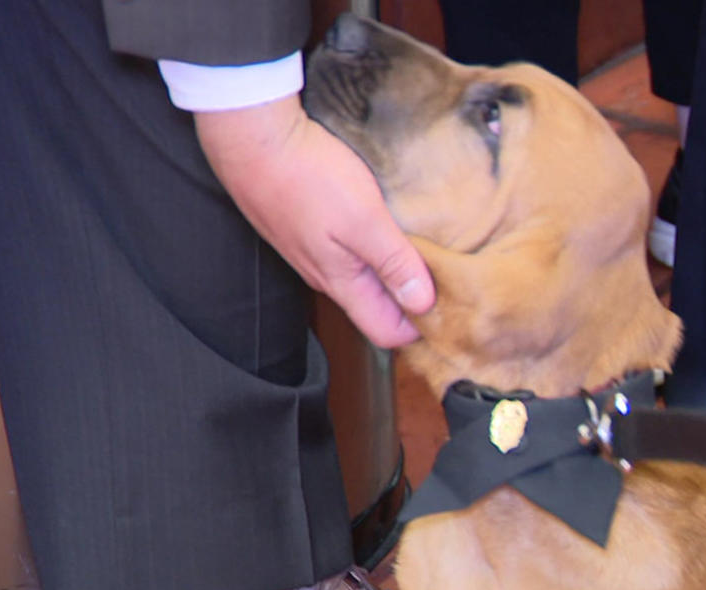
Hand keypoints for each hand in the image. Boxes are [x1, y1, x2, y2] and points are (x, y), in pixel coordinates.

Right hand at [193, 94, 434, 347]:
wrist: (253, 140)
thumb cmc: (307, 177)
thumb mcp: (364, 220)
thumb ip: (394, 263)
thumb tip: (422, 304)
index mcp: (341, 282)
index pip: (386, 332)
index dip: (420, 327)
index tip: (451, 303)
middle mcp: (325, 275)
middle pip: (376, 307)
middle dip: (411, 299)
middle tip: (448, 273)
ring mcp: (312, 252)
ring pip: (362, 278)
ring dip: (393, 270)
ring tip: (423, 246)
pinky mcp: (306, 228)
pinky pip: (346, 251)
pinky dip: (372, 247)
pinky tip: (386, 223)